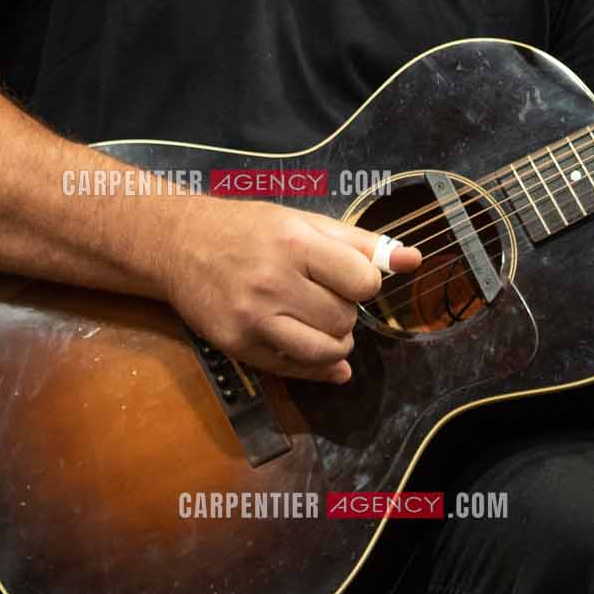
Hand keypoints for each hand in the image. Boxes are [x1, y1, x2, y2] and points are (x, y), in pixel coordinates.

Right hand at [157, 197, 421, 384]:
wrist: (180, 245)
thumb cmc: (248, 228)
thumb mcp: (303, 222)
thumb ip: (361, 243)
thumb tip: (414, 260)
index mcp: (294, 243)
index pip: (362, 281)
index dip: (364, 283)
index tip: (349, 277)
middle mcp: (273, 282)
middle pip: (345, 318)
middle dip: (345, 311)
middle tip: (325, 296)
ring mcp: (254, 319)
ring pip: (327, 351)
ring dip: (336, 342)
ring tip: (320, 322)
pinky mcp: (240, 347)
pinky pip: (297, 371)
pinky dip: (319, 368)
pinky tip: (322, 357)